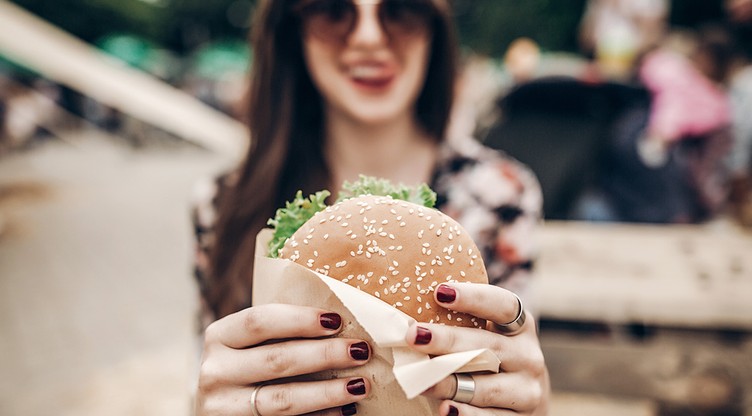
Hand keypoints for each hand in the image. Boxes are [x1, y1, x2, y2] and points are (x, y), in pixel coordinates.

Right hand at [196, 303, 371, 415]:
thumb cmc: (248, 366)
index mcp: (219, 336)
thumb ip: (282, 334)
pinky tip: (345, 409)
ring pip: (283, 399)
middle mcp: (215, 371)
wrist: (223, 409)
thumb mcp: (251, 345)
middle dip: (325, 354)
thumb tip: (341, 324)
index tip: (337, 321)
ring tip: (361, 385)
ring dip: (328, 392)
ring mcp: (223, 407)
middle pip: (276, 359)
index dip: (300, 320)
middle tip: (361, 351)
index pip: (260, 320)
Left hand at [406, 283, 549, 415]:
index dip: (474, 297)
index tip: (440, 291)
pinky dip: (468, 414)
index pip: (503, 305)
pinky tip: (446, 409)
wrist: (523, 404)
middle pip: (488, 346)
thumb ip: (462, 327)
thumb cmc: (493, 361)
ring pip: (487, 387)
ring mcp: (527, 390)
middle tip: (414, 335)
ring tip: (421, 380)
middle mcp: (528, 356)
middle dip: (448, 340)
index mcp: (520, 327)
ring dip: (450, 383)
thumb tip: (410, 316)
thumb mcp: (488, 339)